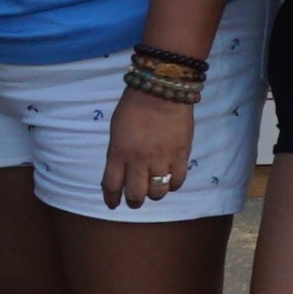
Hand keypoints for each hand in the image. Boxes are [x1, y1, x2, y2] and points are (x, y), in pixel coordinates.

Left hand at [102, 78, 198, 210]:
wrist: (161, 89)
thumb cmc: (134, 105)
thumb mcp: (116, 129)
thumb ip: (118, 152)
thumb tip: (122, 171)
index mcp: (119, 152)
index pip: (112, 185)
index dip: (111, 198)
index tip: (112, 204)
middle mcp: (139, 160)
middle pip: (136, 195)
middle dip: (134, 201)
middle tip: (135, 200)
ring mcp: (161, 159)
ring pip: (158, 192)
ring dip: (155, 194)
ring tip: (154, 188)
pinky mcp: (181, 155)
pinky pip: (177, 181)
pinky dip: (173, 185)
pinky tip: (170, 180)